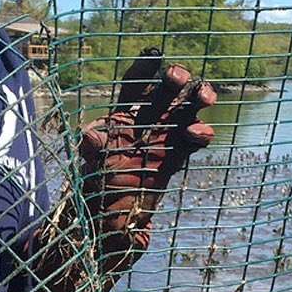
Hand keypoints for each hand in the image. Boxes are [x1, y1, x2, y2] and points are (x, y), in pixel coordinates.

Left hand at [80, 46, 214, 281]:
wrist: (105, 235)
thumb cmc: (89, 200)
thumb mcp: (86, 173)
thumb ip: (90, 152)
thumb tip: (90, 133)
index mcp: (116, 122)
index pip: (132, 87)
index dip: (143, 70)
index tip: (155, 56)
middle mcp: (140, 128)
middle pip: (163, 95)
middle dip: (174, 81)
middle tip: (179, 78)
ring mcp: (159, 144)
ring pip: (184, 113)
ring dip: (196, 102)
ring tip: (205, 96)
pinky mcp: (173, 163)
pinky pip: (192, 142)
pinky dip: (200, 134)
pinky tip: (200, 134)